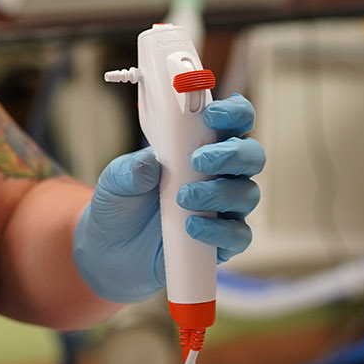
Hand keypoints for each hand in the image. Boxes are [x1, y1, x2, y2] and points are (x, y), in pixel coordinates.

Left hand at [72, 96, 261, 304]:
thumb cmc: (121, 204)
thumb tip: (149, 164)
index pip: (235, 121)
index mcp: (202, 147)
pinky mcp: (222, 241)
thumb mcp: (114, 182)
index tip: (211, 114)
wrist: (111, 251)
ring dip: (220, 192)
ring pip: (248, 194)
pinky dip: (220, 230)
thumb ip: (128, 171)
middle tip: (199, 160)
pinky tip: (192, 227)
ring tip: (183, 198)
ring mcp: (224, 209)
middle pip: (252, 155)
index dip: (234, 112)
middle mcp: (221, 175)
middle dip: (233, 153)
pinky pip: (239, 235)